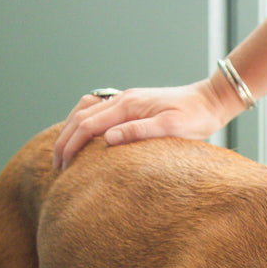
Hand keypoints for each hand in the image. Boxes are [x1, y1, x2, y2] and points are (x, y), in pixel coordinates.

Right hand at [51, 77, 240, 169]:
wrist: (209, 101)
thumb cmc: (195, 118)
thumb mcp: (171, 128)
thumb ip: (139, 132)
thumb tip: (108, 140)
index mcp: (128, 105)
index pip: (87, 124)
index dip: (71, 146)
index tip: (63, 168)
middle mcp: (122, 99)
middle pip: (80, 118)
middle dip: (64, 142)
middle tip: (57, 168)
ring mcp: (125, 100)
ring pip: (85, 112)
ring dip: (70, 131)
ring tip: (63, 154)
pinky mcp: (131, 105)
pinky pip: (98, 110)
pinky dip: (84, 122)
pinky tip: (83, 137)